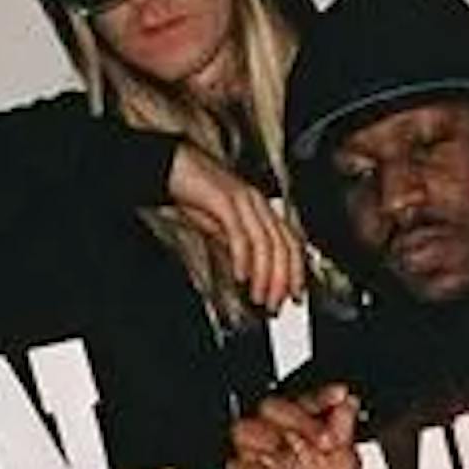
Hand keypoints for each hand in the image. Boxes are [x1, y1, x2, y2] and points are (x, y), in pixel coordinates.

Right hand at [165, 143, 305, 314]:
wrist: (172, 165)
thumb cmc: (196, 192)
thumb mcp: (221, 225)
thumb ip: (237, 245)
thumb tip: (249, 272)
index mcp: (261, 208)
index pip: (290, 242)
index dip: (297, 271)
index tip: (295, 295)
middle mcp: (258, 203)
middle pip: (283, 245)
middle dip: (283, 280)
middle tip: (275, 304)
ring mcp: (243, 200)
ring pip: (266, 243)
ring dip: (265, 276)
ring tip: (259, 296)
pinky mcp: (224, 200)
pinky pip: (240, 233)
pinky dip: (243, 259)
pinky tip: (241, 276)